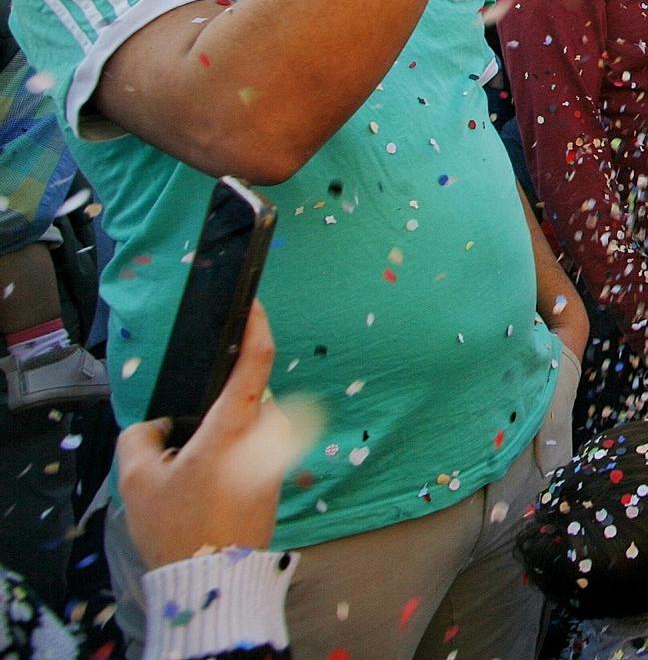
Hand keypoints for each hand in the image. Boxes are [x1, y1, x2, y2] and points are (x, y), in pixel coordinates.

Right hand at [117, 300, 291, 569]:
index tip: (253, 305)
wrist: (216, 577)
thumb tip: (158, 427)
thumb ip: (141, 436)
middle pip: (241, 398)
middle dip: (212, 408)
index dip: (256, 327)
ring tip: (187, 473)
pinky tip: (202, 486)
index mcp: (236, 425)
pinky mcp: (274, 478)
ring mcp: (273, 457)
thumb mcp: (138, 479)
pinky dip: (226, 456)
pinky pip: (249, 450)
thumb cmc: (182, 528)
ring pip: (244, 426)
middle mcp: (265, 435)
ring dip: (219, 436)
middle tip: (179, 440)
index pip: (255, 362)